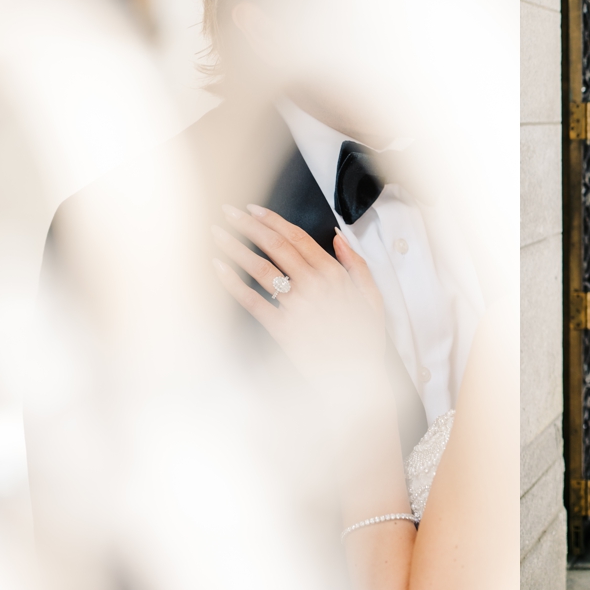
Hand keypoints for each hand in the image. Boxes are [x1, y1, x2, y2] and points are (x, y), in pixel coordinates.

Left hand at [211, 204, 386, 390]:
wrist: (355, 379)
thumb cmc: (362, 340)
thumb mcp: (372, 297)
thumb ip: (357, 264)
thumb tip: (338, 237)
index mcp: (335, 275)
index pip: (298, 237)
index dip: (272, 220)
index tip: (253, 210)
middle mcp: (314, 286)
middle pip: (275, 246)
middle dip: (248, 225)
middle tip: (228, 212)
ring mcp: (297, 307)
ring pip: (260, 268)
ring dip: (235, 247)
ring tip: (217, 234)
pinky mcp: (282, 329)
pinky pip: (252, 302)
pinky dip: (233, 283)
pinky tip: (219, 269)